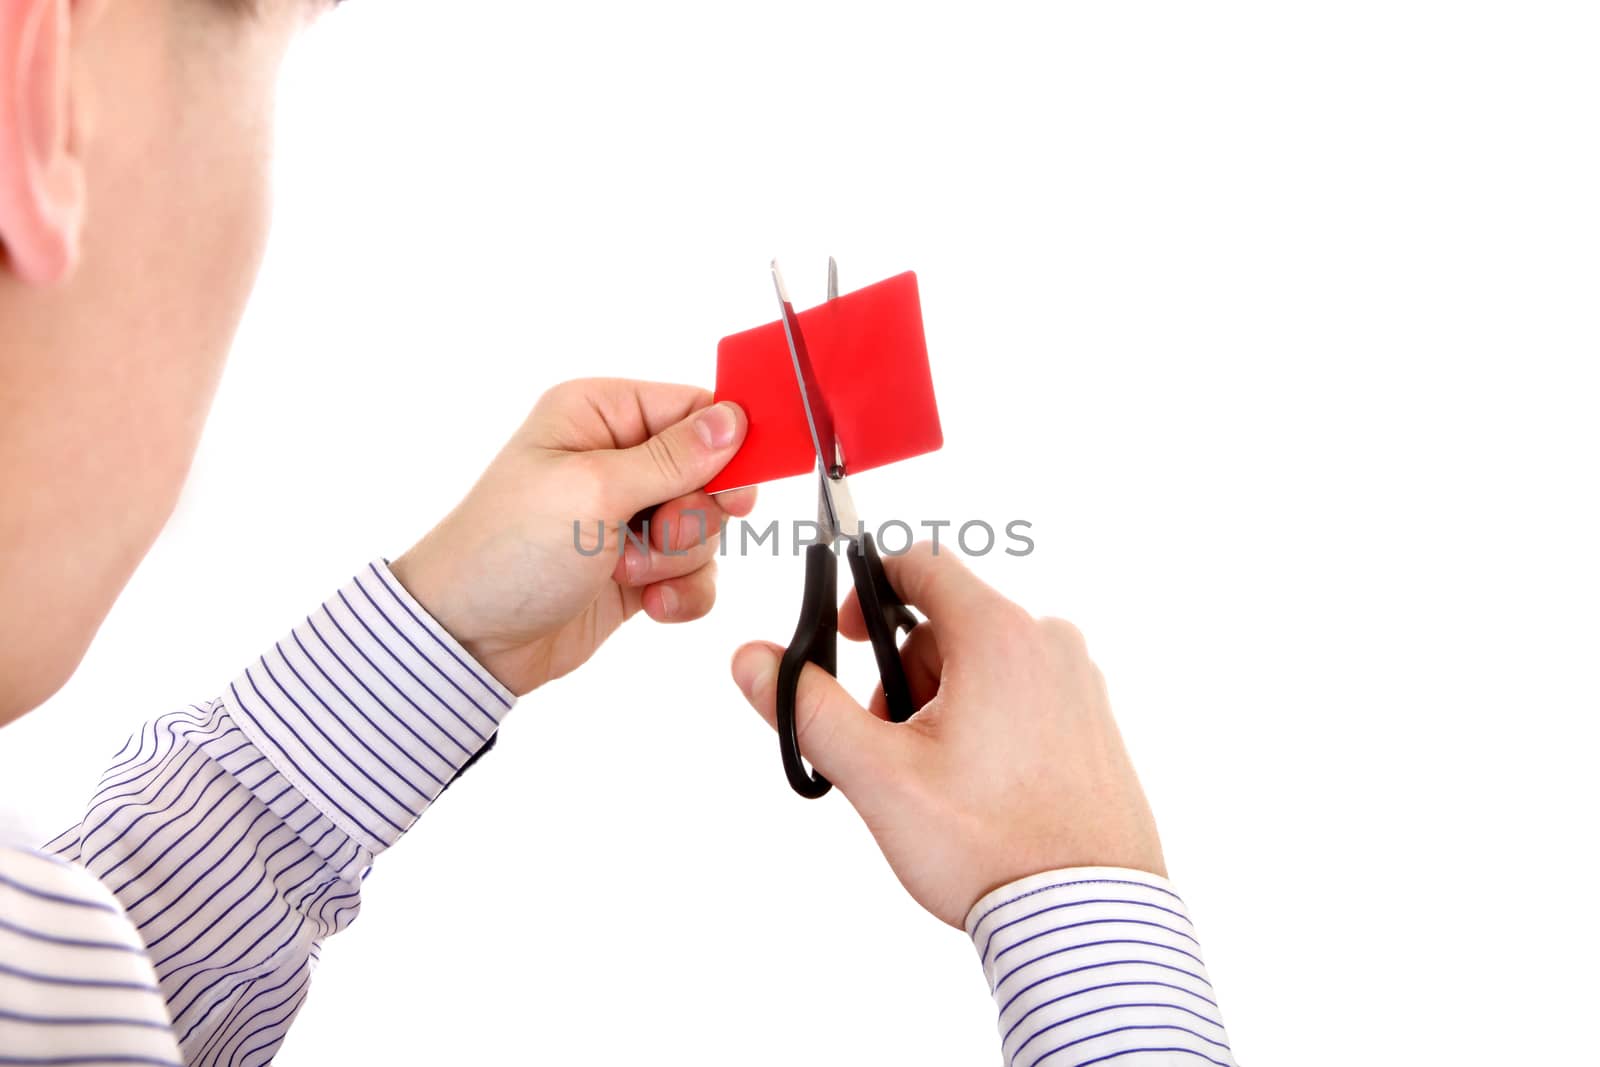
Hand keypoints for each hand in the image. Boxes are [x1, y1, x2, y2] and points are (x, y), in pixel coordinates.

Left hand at [392, 378, 755, 694]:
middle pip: (710, 473)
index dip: (725, 447)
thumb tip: (733, 419)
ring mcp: (627, 515)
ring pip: (706, 527)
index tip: (734, 489)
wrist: (469, 639)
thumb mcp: (593, 490)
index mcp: (599, 414)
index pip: (694, 409)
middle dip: (692, 514)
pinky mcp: (637, 567)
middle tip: (652, 532)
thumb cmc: (507, 550)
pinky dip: (681, 592)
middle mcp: (616, 458)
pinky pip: (695, 571)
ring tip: (624, 571)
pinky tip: (647, 604)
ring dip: (677, 558)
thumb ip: (673, 457)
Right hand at [730, 543, 1164, 927]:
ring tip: (938, 781)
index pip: (920, 564)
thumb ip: (807, 708)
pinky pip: (1022, 697)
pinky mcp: (1094, 724)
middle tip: (892, 747)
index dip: (867, 588)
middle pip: (947, 626)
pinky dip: (987, 727)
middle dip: (903, 676)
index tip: (843, 637)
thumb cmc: (988, 847)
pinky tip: (980, 792)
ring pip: (984, 666)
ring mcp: (1079, 683)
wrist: (1084, 920)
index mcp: (1000, 635)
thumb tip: (752, 660)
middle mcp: (1049, 644)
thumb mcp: (878, 775)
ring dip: (943, 706)